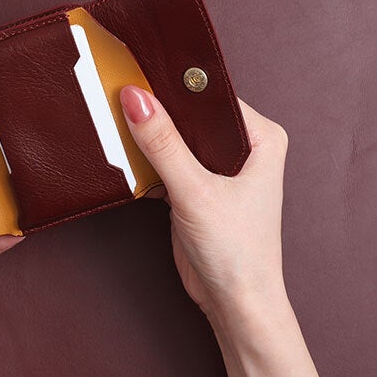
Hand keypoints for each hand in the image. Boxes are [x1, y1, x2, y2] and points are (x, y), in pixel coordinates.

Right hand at [120, 85, 321, 376]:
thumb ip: (163, 144)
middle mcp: (242, 147)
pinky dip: (145, 163)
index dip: (175, 85)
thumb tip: (136, 99)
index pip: (210, 96)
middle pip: (190, 115)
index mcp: (261, 137)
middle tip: (119, 97)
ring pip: (175, 138)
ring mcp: (218, 168)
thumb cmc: (236, 251)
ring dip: (148, 138)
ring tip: (116, 124)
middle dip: (157, 112)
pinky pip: (166, 161)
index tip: (138, 74)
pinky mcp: (196, 187)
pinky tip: (124, 159)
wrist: (234, 303)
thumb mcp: (196, 191)